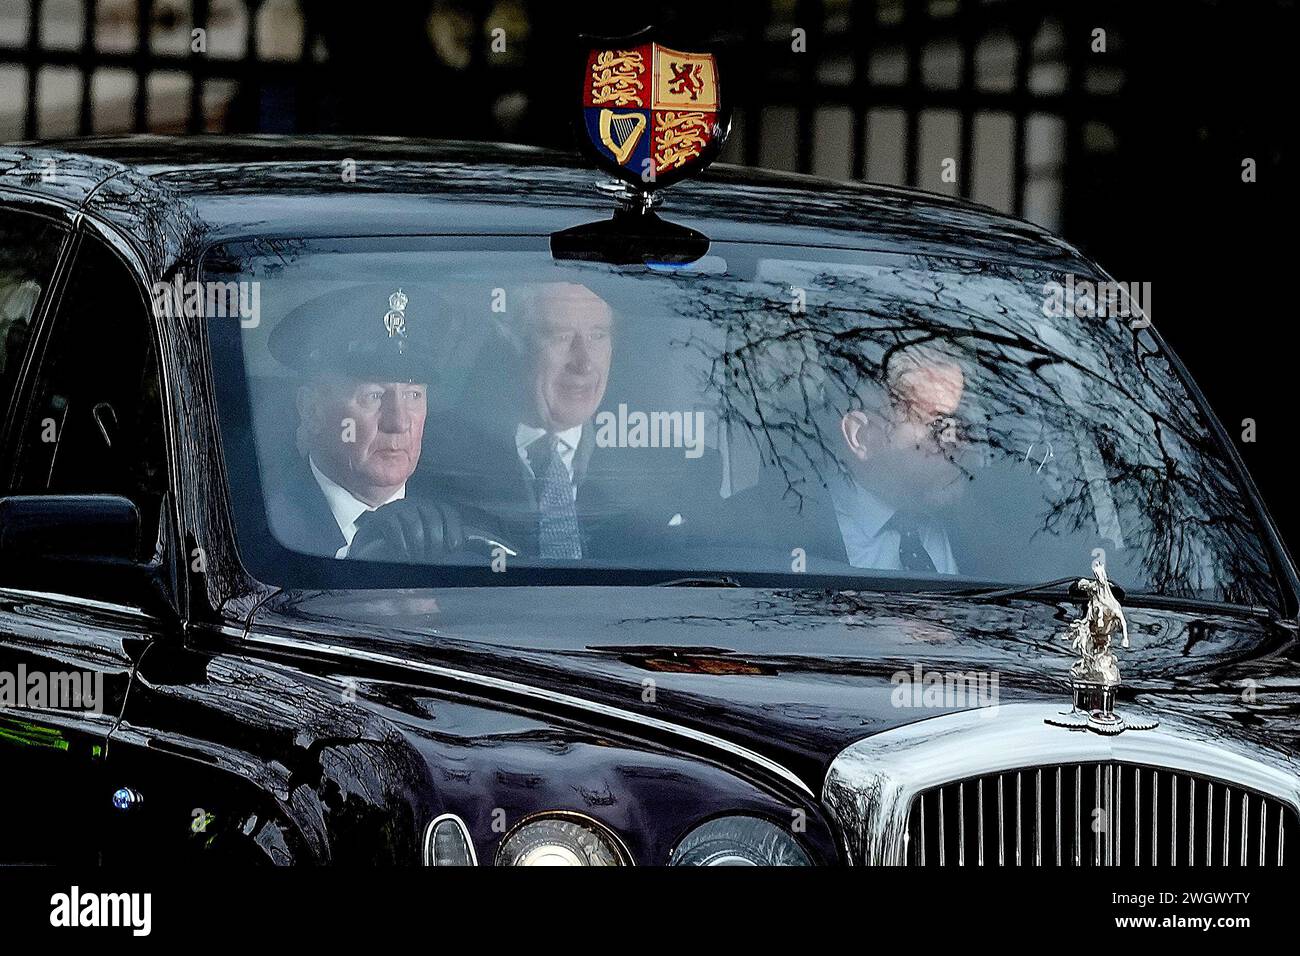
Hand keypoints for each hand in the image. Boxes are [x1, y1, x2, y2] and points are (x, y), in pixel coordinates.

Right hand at [348, 498, 464, 561]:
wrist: (375, 542)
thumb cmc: (407, 544)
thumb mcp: (429, 541)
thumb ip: (445, 541)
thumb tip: (462, 545)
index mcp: (432, 508)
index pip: (448, 512)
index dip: (454, 529)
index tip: (454, 547)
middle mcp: (417, 504)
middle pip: (433, 519)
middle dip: (435, 543)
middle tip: (432, 558)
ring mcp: (399, 508)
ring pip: (414, 524)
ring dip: (418, 546)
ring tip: (417, 558)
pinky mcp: (382, 515)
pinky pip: (394, 527)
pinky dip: (401, 544)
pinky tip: (404, 554)